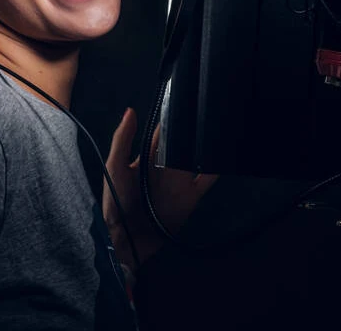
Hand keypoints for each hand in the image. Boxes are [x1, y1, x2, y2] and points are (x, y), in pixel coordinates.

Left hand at [102, 107, 217, 276]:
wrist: (125, 240)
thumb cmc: (114, 202)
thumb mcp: (114, 167)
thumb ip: (122, 139)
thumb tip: (131, 110)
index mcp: (148, 157)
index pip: (165, 131)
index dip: (176, 115)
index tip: (189, 98)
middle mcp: (167, 167)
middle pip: (186, 142)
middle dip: (197, 129)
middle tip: (211, 110)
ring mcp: (180, 182)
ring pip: (199, 157)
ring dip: (209, 146)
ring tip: (221, 128)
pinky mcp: (192, 198)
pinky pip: (208, 180)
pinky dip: (218, 168)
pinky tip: (226, 156)